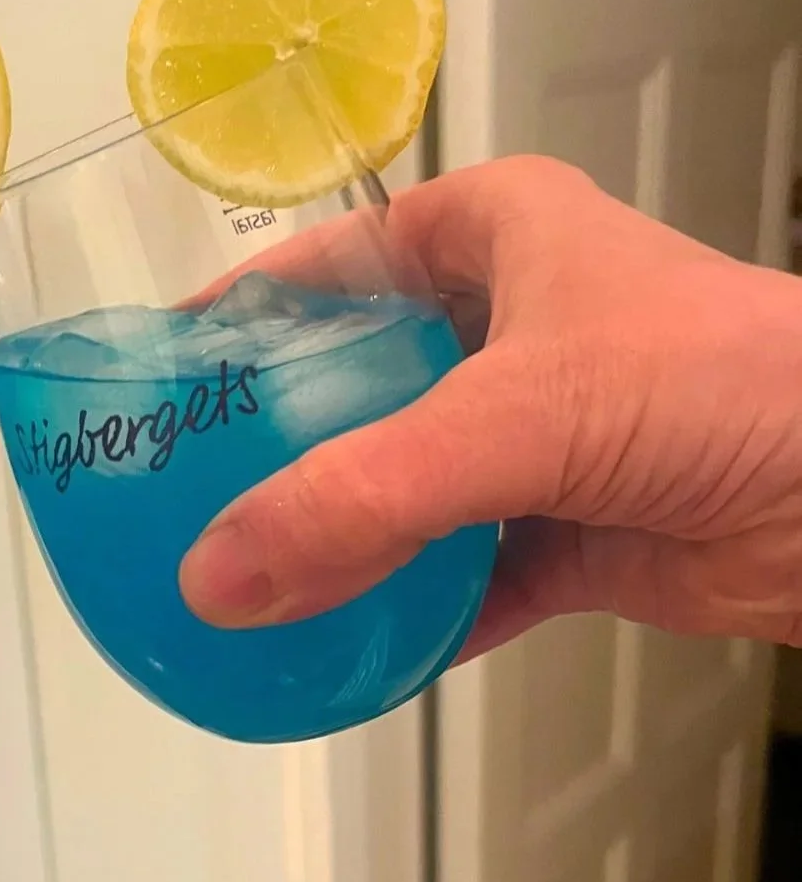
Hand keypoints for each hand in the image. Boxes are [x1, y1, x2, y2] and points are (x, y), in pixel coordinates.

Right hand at [178, 156, 801, 656]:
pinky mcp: (562, 529)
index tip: (156, 371)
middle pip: (352, 385)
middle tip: (177, 493)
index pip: (327, 265)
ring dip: (332, 537)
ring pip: (398, 487)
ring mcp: (532, 434)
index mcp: (490, 236)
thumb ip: (362, 495)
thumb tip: (220, 576)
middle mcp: (503, 327)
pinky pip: (450, 574)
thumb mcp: (518, 412)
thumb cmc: (724, 379)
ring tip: (233, 577)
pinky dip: (399, 612)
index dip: (239, 314)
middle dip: (272, 443)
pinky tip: (330, 646)